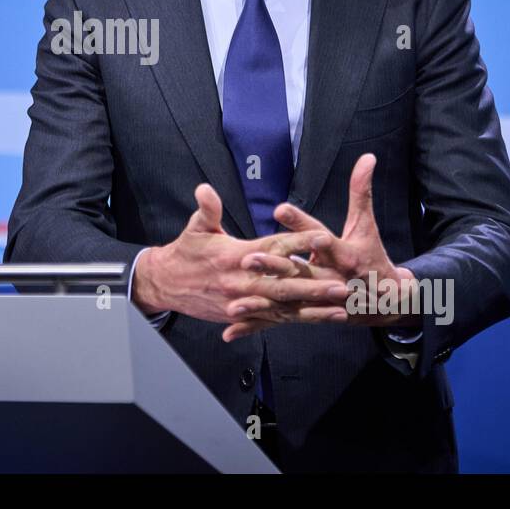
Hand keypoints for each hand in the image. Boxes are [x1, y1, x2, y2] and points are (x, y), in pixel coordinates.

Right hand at [131, 183, 341, 325]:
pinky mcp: (245, 314)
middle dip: (314, 286)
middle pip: (284, 284)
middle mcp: (243, 282)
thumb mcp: (195, 228)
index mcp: (236, 256)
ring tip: (341, 309)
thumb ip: (206, 209)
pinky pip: (277, 319)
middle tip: (342, 285)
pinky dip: (300, 319)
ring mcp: (245, 302)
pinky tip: (322, 318)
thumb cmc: (185, 253)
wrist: (167, 285)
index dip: (297, 242)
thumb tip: (205, 189)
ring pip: (285, 307)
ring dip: (314, 309)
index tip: (322, 237)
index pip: (272, 248)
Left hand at [222, 153, 419, 339]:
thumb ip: (361, 191)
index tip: (281, 209)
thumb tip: (367, 157)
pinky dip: (256, 324)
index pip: (319, 237)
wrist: (387, 302)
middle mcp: (329, 280)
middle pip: (299, 272)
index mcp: (343, 256)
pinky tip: (230, 327)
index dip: (302, 224)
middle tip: (250, 259)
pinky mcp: (307, 314)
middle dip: (275, 267)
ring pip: (286, 301)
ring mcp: (317, 301)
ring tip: (235, 301)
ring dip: (260, 302)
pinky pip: (278, 319)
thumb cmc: (372, 257)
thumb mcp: (366, 224)